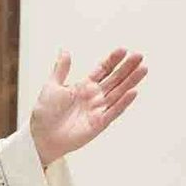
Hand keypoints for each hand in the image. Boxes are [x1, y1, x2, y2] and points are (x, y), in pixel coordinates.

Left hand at [29, 48, 146, 166]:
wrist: (42, 136)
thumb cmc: (46, 113)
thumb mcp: (52, 85)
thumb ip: (61, 69)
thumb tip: (65, 50)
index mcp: (84, 86)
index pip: (103, 70)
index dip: (112, 60)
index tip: (123, 50)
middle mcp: (94, 97)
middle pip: (115, 80)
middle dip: (127, 68)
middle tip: (139, 56)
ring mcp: (98, 110)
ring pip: (118, 93)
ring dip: (131, 82)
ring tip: (143, 69)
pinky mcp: (99, 124)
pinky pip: (113, 112)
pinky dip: (123, 103)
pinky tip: (133, 92)